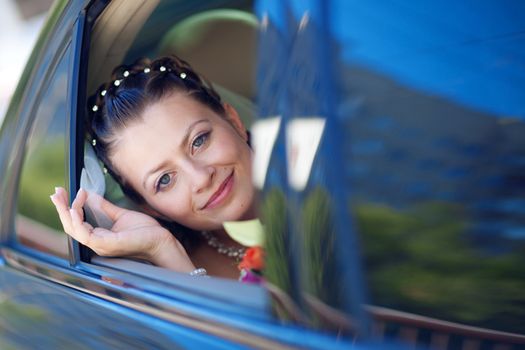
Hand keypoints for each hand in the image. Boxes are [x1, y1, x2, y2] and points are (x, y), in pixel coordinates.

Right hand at [50, 187, 194, 272]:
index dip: (67, 208)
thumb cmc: (145, 231)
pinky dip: (78, 221)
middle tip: (55, 192)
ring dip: (67, 212)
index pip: (76, 224)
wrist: (161, 240)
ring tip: (64, 197)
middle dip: (61, 209)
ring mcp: (101, 246)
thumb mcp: (121, 215)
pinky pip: (86, 235)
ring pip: (75, 231)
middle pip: (71, 227)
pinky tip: (75, 209)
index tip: (66, 191)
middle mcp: (97, 243)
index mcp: (99, 237)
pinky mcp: (108, 245)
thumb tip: (90, 195)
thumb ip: (104, 208)